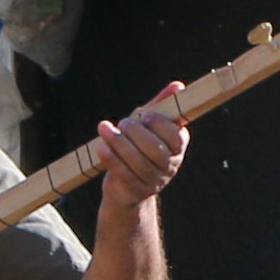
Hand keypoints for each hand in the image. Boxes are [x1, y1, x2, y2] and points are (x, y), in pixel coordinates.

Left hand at [95, 84, 192, 213]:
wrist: (125, 185)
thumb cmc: (138, 146)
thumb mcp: (148, 125)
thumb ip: (161, 106)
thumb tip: (178, 86)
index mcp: (178, 147)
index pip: (176, 137)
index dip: (159, 125)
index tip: (144, 115)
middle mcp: (170, 166)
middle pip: (156, 151)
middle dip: (137, 134)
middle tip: (123, 122)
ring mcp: (155, 182)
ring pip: (140, 164)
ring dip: (120, 144)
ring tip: (104, 129)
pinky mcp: (136, 192)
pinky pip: (125, 176)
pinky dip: (112, 161)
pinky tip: (101, 148)